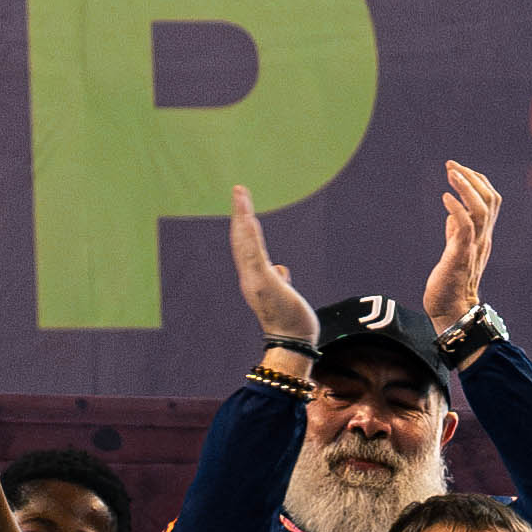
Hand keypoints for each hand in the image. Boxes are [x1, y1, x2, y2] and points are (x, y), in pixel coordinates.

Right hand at [229, 186, 320, 345]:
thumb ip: (280, 280)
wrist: (292, 341)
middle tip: (238, 190)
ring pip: (245, 242)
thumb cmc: (291, 321)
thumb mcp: (284, 294)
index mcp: (254, 278)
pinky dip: (249, 234)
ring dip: (242, 217)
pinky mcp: (262, 282)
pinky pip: (253, 252)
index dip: (243, 225)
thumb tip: (282, 271)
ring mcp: (254, 279)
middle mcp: (249, 277)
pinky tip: (249, 217)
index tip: (243, 206)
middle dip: (239, 214)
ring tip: (240, 195)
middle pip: (241, 240)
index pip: (246, 247)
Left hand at [423, 161, 501, 332]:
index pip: (490, 200)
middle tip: (451, 165)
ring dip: (466, 188)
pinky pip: (465, 228)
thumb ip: (456, 232)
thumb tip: (451, 213)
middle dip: (472, 177)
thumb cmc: (450, 283)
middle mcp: (483, 238)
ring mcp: (474, 247)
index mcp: (483, 236)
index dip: (478, 181)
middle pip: (490, 199)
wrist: (450, 310)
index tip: (459, 169)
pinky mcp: (461, 256)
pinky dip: (457, 210)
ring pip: (481, 210)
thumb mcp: (455, 251)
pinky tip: (445, 198)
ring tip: (450, 173)